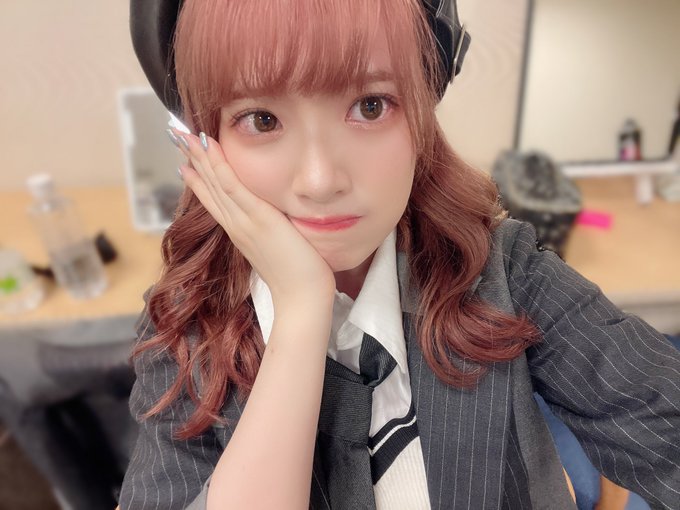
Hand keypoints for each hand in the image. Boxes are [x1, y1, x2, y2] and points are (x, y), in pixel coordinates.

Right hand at [171, 129, 334, 304]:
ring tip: (185, 135)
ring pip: (217, 183)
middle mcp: (236, 225)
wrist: (301, 299)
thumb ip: (272, 233)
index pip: (215, 201)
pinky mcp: (259, 219)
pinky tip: (209, 148)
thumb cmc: (298, 278)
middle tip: (177, 137)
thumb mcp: (278, 250)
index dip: (199, 180)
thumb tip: (276, 220)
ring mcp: (244, 222)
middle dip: (194, 160)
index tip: (185, 163)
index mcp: (240, 232)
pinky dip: (219, 166)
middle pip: (210, 188)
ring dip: (200, 157)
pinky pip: (234, 187)